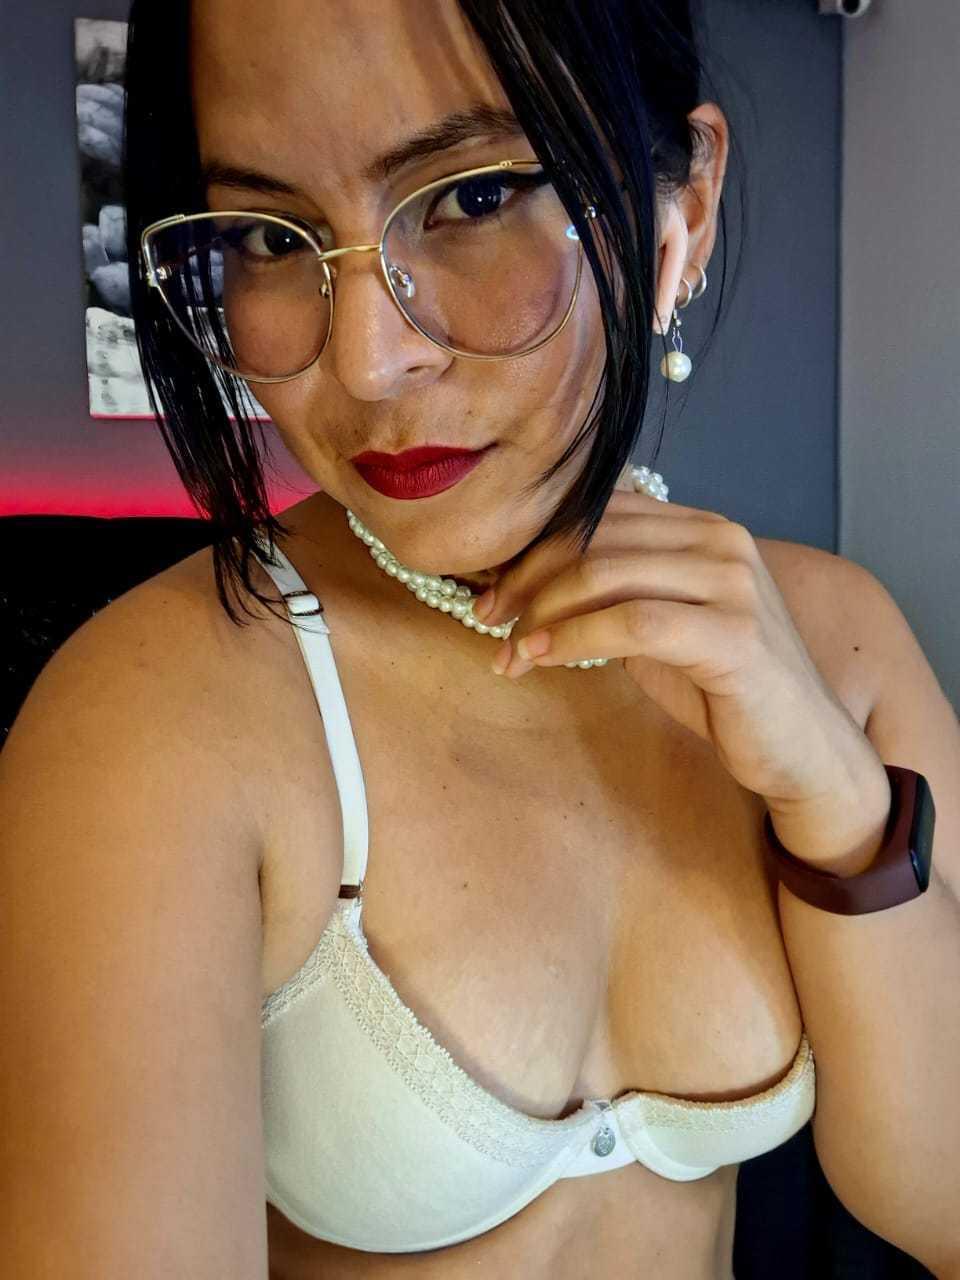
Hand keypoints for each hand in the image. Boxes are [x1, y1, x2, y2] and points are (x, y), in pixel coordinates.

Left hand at [474, 482, 884, 821]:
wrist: (803, 748)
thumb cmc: (723, 689)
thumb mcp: (659, 627)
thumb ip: (611, 593)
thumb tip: (523, 582)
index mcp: (701, 527)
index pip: (599, 511)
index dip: (534, 546)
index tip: (491, 590)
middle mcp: (722, 540)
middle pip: (593, 536)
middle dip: (526, 579)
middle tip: (486, 619)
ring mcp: (733, 584)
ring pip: (605, 574)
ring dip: (541, 613)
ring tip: (509, 651)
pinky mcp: (735, 635)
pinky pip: (632, 622)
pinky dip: (574, 638)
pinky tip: (541, 658)